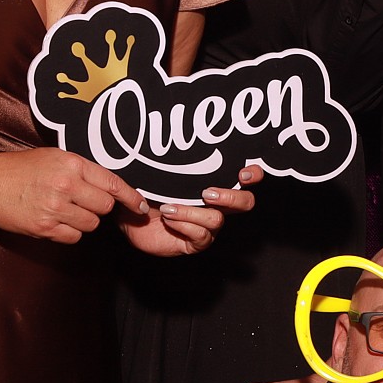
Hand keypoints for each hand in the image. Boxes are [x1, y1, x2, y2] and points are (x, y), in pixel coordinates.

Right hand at [0, 148, 145, 243]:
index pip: (113, 183)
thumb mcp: (55, 158)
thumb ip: (83, 170)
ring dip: (83, 220)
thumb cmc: (22, 168)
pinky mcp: (44, 228)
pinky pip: (73, 237)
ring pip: (91, 224)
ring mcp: (55, 208)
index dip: (132, 197)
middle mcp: (66, 186)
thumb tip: (111, 186)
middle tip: (81, 201)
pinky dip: (69, 232)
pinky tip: (55, 221)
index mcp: (72, 165)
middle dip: (98, 207)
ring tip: (64, 209)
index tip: (142, 206)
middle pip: (104, 207)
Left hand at [116, 164, 262, 256]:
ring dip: (190, 212)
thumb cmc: (149, 189)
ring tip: (168, 208)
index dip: (253, 174)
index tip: (242, 173)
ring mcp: (209, 226)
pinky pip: (201, 235)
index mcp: (217, 185)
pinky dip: (182, 224)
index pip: (247, 178)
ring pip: (217, 219)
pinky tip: (167, 219)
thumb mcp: (166, 171)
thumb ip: (180, 160)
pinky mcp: (196, 243)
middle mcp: (218, 206)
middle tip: (206, 193)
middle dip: (231, 197)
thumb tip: (183, 140)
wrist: (129, 213)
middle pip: (246, 203)